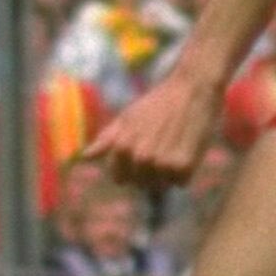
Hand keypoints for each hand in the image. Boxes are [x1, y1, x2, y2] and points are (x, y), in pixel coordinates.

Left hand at [89, 65, 221, 189]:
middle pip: (142, 185)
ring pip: (162, 186)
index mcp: (122, 148)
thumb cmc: (157, 104)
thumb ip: (107, 141)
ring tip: (173, 147)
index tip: (142, 151)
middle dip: (150, 172)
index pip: (120, 179)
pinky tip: (186, 150)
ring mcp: (161, 164)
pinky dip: (185, 171)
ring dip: (168, 173)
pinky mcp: (183, 166)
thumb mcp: (127, 119)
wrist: (191, 89)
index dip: (130, 168)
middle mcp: (140, 158)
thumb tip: (84, 157)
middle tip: (161, 147)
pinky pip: (181, 183)